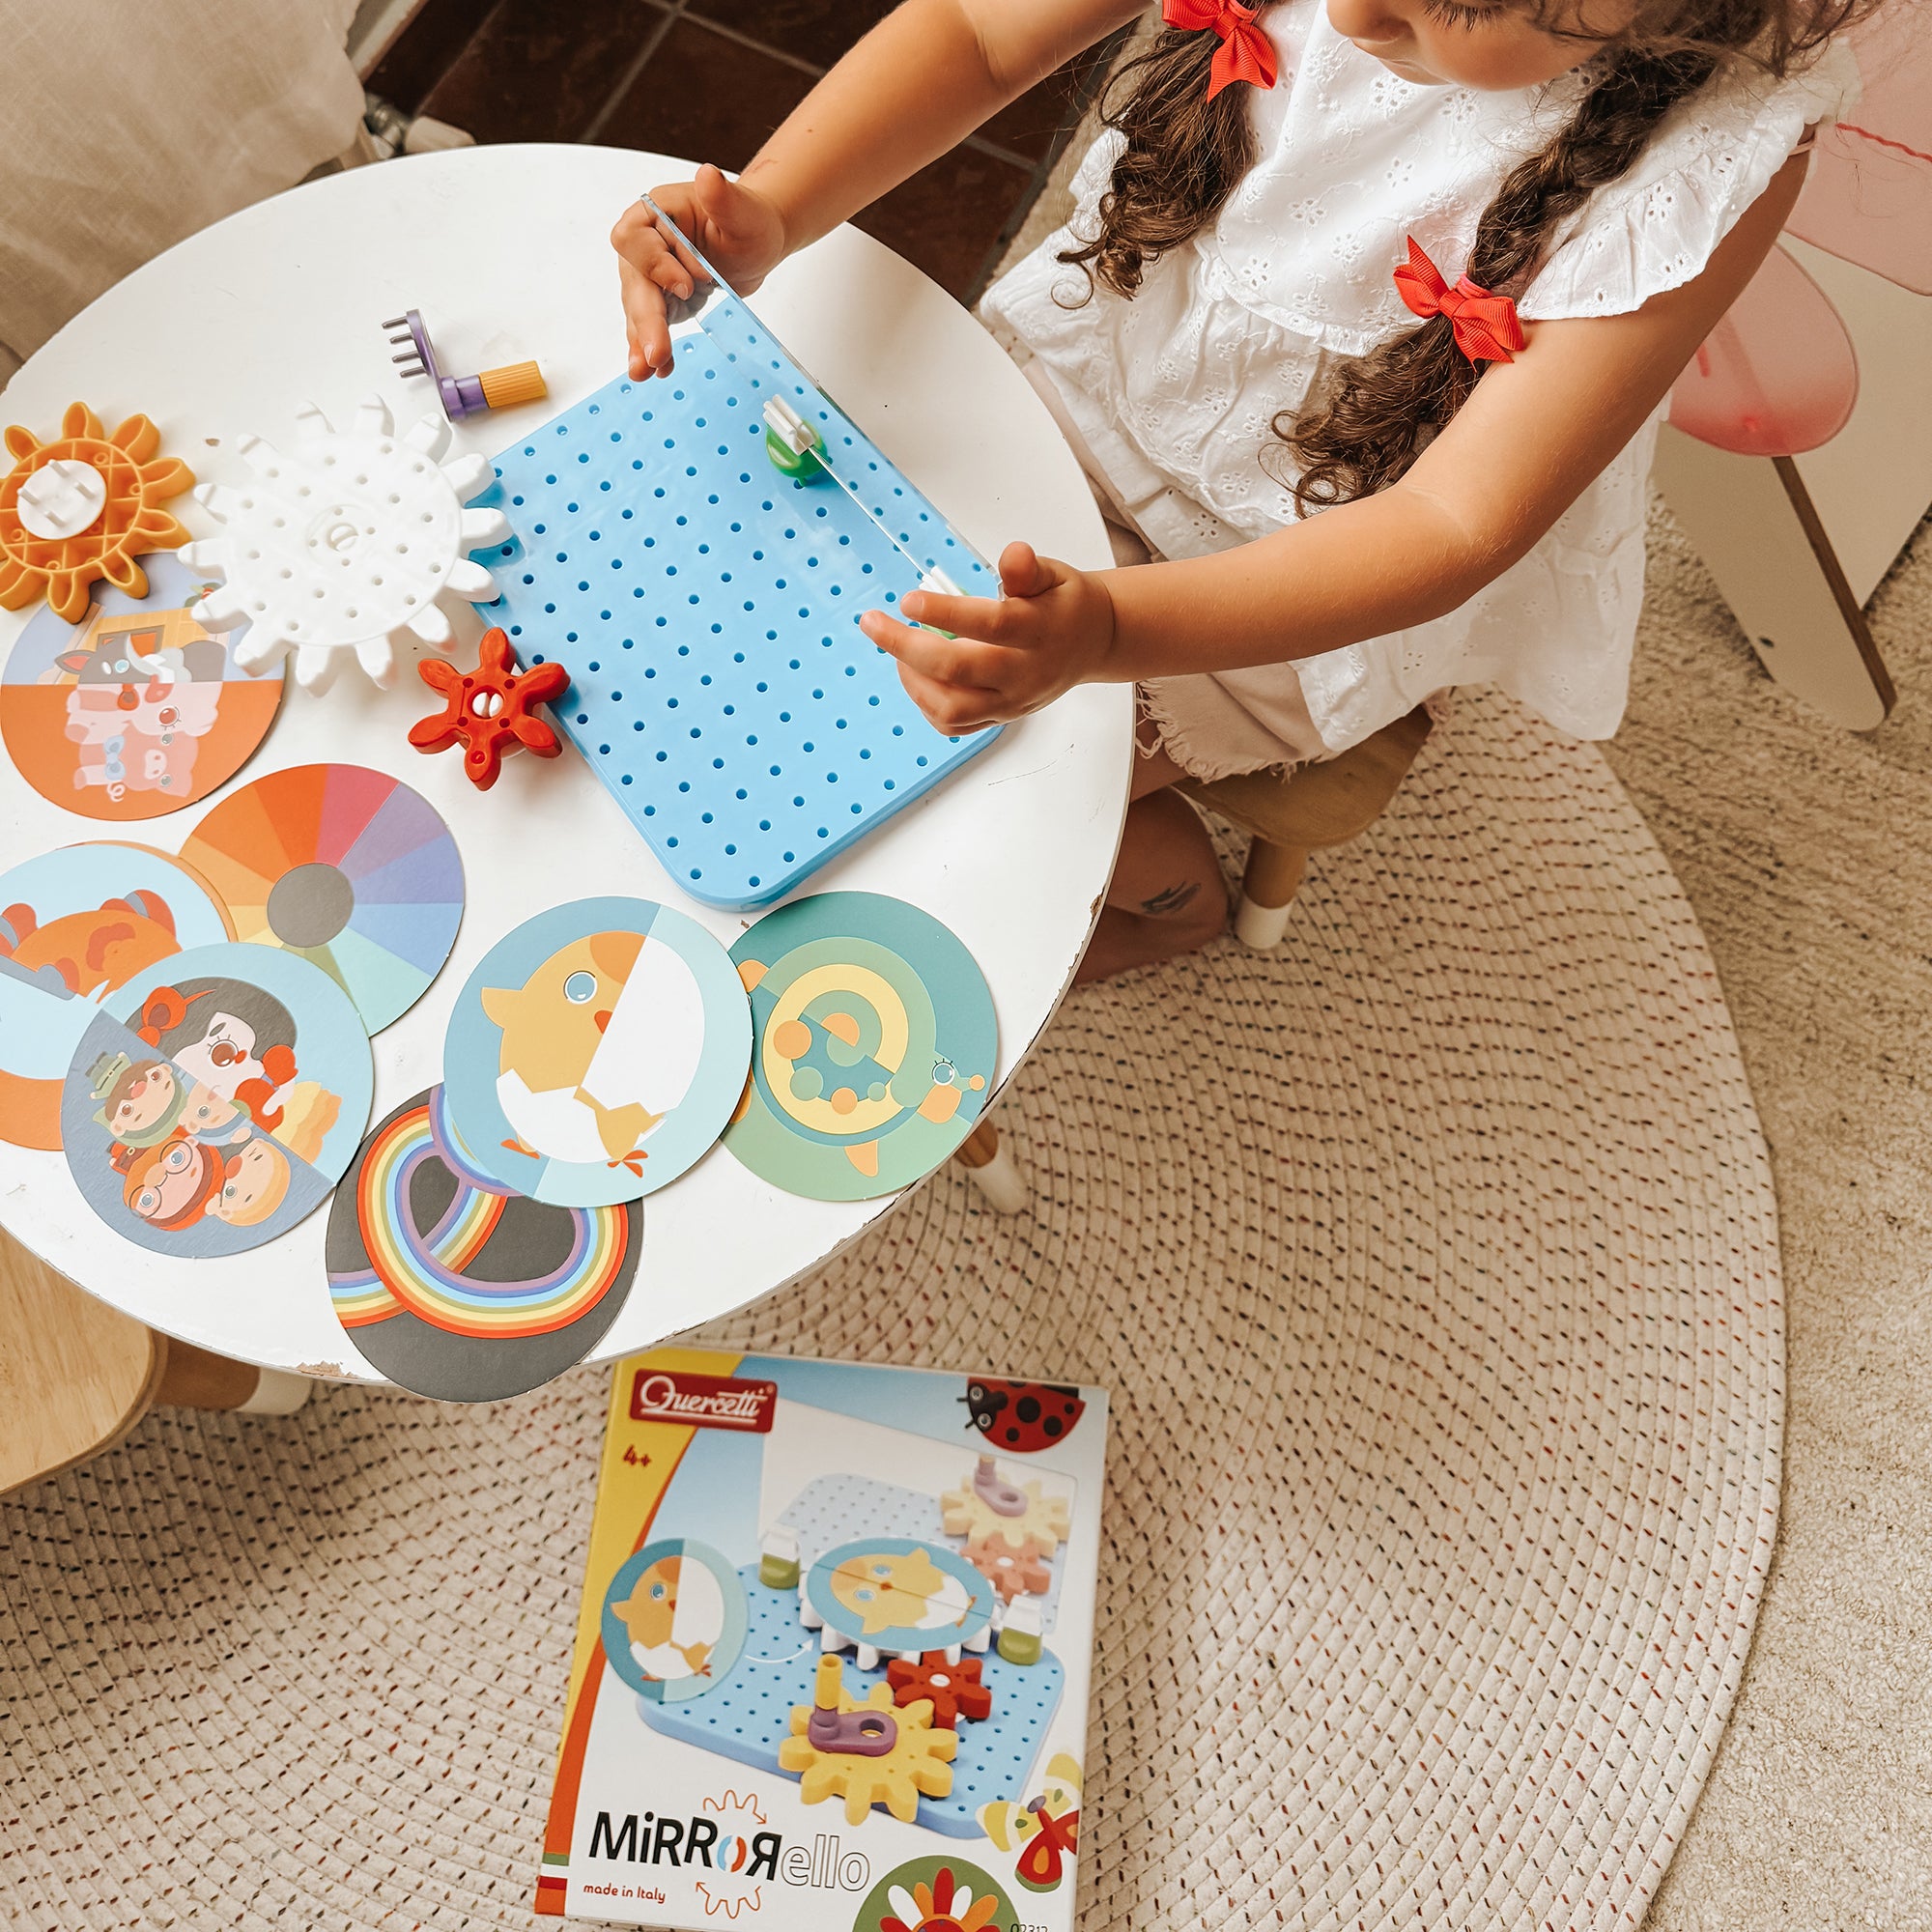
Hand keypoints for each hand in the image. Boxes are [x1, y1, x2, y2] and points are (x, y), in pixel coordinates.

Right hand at [611, 165, 787, 379]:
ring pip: (637, 310)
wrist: (756, 245)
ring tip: (646, 370)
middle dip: (646, 320)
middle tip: (656, 353)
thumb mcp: (743, 211)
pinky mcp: (660, 302)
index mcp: (654, 213)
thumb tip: (708, 175)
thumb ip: (723, 197)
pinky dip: (651, 349)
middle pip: (634, 283)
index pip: (635, 240)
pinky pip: (649, 326)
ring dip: (642, 342)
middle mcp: (644, 245)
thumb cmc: (749, 221)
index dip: (656, 265)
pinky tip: (656, 370)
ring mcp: (648, 276)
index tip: (687, 284)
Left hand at [859, 542, 1116, 733]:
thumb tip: (1013, 554)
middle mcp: (1025, 673)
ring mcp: (1012, 702)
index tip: (908, 600)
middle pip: (958, 670)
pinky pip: (955, 725)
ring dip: (913, 681)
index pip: (990, 624)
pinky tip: (916, 675)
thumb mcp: (1055, 574)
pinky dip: (926, 704)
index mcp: (1040, 630)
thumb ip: (1028, 569)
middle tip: (871, 623)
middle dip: (906, 647)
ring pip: (952, 708)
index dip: (945, 612)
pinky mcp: (1002, 718)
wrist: (1093, 644)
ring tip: (898, 651)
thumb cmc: (1065, 603)